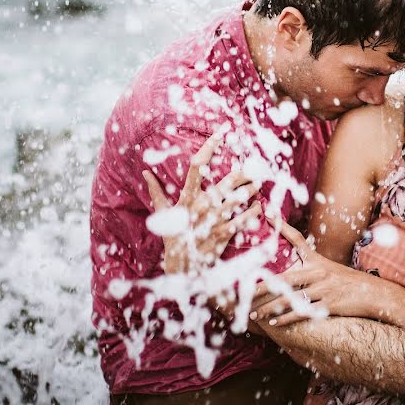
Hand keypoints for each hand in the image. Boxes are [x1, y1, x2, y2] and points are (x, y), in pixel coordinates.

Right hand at [143, 134, 261, 273]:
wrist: (182, 269)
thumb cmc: (173, 238)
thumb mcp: (162, 214)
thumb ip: (156, 191)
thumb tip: (145, 172)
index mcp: (187, 197)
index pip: (198, 166)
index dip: (209, 148)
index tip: (220, 134)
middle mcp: (202, 206)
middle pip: (227, 180)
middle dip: (244, 171)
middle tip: (255, 165)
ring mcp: (214, 220)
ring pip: (240, 198)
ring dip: (252, 189)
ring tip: (259, 183)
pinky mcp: (224, 234)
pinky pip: (245, 219)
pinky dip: (254, 212)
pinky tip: (259, 207)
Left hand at [249, 215, 381, 326]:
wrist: (371, 293)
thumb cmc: (346, 281)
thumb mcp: (328, 268)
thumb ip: (309, 265)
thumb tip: (289, 268)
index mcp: (317, 261)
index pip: (297, 240)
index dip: (282, 226)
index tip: (267, 213)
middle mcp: (318, 272)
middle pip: (284, 277)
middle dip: (262, 285)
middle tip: (243, 291)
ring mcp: (323, 288)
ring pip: (290, 299)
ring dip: (270, 307)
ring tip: (254, 312)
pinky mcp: (328, 304)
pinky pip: (302, 312)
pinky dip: (287, 318)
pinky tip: (274, 322)